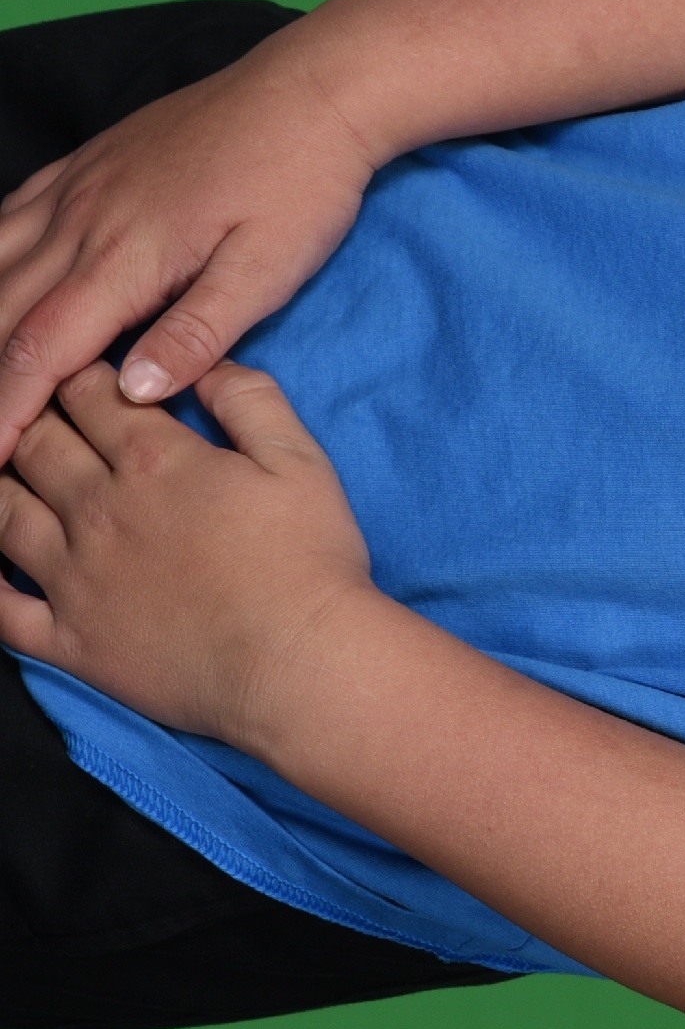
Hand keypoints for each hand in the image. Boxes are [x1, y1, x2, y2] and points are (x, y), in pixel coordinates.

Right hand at [0, 46, 381, 453]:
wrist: (313, 90)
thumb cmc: (302, 184)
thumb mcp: (269, 269)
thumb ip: (199, 331)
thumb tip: (132, 391)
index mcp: (126, 257)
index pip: (41, 350)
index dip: (7, 409)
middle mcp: (82, 220)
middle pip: (0, 313)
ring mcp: (76, 187)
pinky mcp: (85, 164)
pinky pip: (8, 215)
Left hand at [0, 361, 380, 752]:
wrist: (300, 664)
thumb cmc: (310, 565)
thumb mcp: (302, 462)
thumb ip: (249, 401)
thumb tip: (203, 364)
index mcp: (153, 459)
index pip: (89, 392)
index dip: (83, 375)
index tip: (90, 378)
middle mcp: (98, 509)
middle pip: (35, 442)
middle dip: (34, 417)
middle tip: (44, 417)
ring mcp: (73, 576)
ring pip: (2, 511)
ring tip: (10, 475)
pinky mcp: (69, 638)